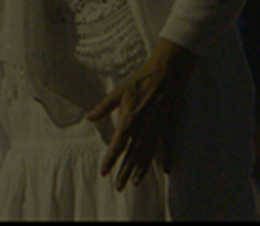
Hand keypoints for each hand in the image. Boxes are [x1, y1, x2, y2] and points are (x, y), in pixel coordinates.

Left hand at [87, 37, 197, 191]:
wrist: (167, 71)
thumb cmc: (141, 79)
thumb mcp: (119, 91)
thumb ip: (104, 107)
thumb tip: (89, 117)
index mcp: (130, 119)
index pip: (118, 145)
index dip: (111, 160)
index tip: (104, 172)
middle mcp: (144, 128)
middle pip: (133, 155)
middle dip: (124, 171)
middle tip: (119, 187)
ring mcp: (158, 128)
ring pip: (148, 154)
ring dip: (141, 169)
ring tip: (135, 182)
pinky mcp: (170, 125)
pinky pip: (168, 146)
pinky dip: (168, 158)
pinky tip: (166, 170)